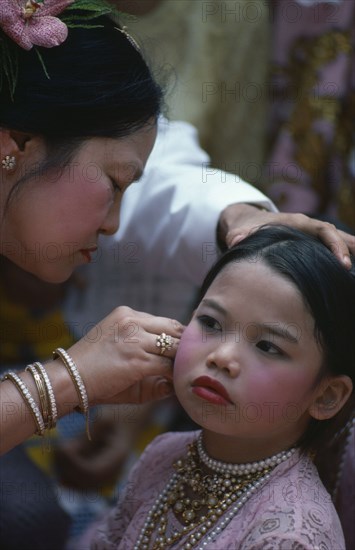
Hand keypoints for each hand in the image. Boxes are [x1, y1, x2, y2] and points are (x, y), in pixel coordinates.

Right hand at [67, 306, 182, 405]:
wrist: (66, 379)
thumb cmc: (91, 368)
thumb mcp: (119, 349)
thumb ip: (146, 352)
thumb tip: (174, 365)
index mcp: (126, 314)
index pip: (164, 322)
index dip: (177, 338)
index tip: (185, 351)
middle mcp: (132, 321)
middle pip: (174, 329)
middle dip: (184, 347)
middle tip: (192, 361)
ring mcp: (135, 340)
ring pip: (174, 348)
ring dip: (181, 362)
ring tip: (186, 373)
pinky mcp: (138, 360)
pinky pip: (168, 366)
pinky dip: (175, 376)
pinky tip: (177, 384)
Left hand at [218, 203, 354, 268]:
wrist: (246, 221)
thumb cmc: (244, 227)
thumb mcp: (239, 231)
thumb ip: (238, 235)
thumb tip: (235, 241)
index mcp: (297, 222)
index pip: (323, 230)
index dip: (334, 245)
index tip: (343, 262)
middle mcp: (308, 226)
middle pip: (336, 234)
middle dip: (347, 249)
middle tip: (352, 269)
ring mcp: (311, 234)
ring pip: (337, 239)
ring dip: (351, 249)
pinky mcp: (310, 242)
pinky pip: (331, 247)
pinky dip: (343, 254)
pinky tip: (348, 272)